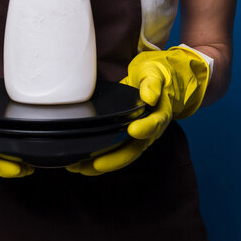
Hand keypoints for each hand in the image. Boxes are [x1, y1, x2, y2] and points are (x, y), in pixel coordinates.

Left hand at [67, 46, 210, 175]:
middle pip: (135, 149)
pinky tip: (80, 165)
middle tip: (97, 164)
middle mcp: (150, 130)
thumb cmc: (154, 76)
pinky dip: (97, 161)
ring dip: (102, 164)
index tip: (133, 130)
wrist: (157, 82)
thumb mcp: (154, 73)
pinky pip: (113, 153)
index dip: (146, 129)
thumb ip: (152, 83)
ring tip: (81, 168)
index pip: (155, 123)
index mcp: (160, 113)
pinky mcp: (125, 138)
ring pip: (122, 155)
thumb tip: (150, 96)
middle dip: (116, 159)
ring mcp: (138, 137)